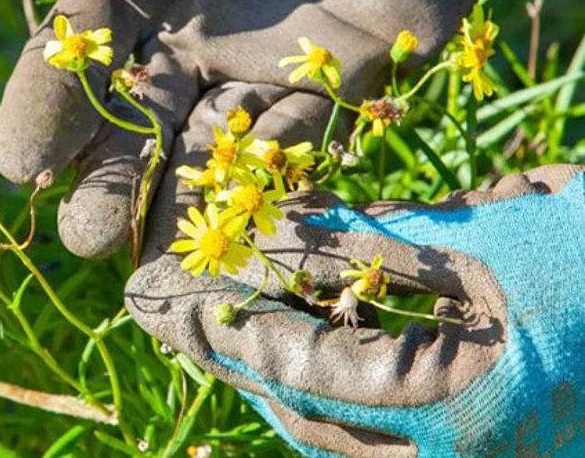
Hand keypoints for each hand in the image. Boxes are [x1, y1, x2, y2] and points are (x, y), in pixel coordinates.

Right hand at [0, 0, 488, 257]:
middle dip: (109, 176)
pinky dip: (274, 183)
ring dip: (182, 205)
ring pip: (211, 148)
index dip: (48, 106)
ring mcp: (261, 62)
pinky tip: (246, 227)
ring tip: (149, 262)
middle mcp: (187, 34)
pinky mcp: (342, 78)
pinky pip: (302, 141)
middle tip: (84, 233)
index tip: (23, 162)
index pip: (76, 54)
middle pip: (136, 119)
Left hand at [125, 164, 584, 456]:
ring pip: (346, 438)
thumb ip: (380, 242)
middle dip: (243, 363)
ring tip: (231, 325)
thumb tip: (282, 230)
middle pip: (312, 420)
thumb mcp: (496, 238)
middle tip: (186, 313)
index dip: (229, 332)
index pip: (302, 377)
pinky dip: (338, 393)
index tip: (169, 298)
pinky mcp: (495, 447)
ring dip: (281, 380)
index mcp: (464, 412)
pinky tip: (312, 346)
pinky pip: (389, 438)